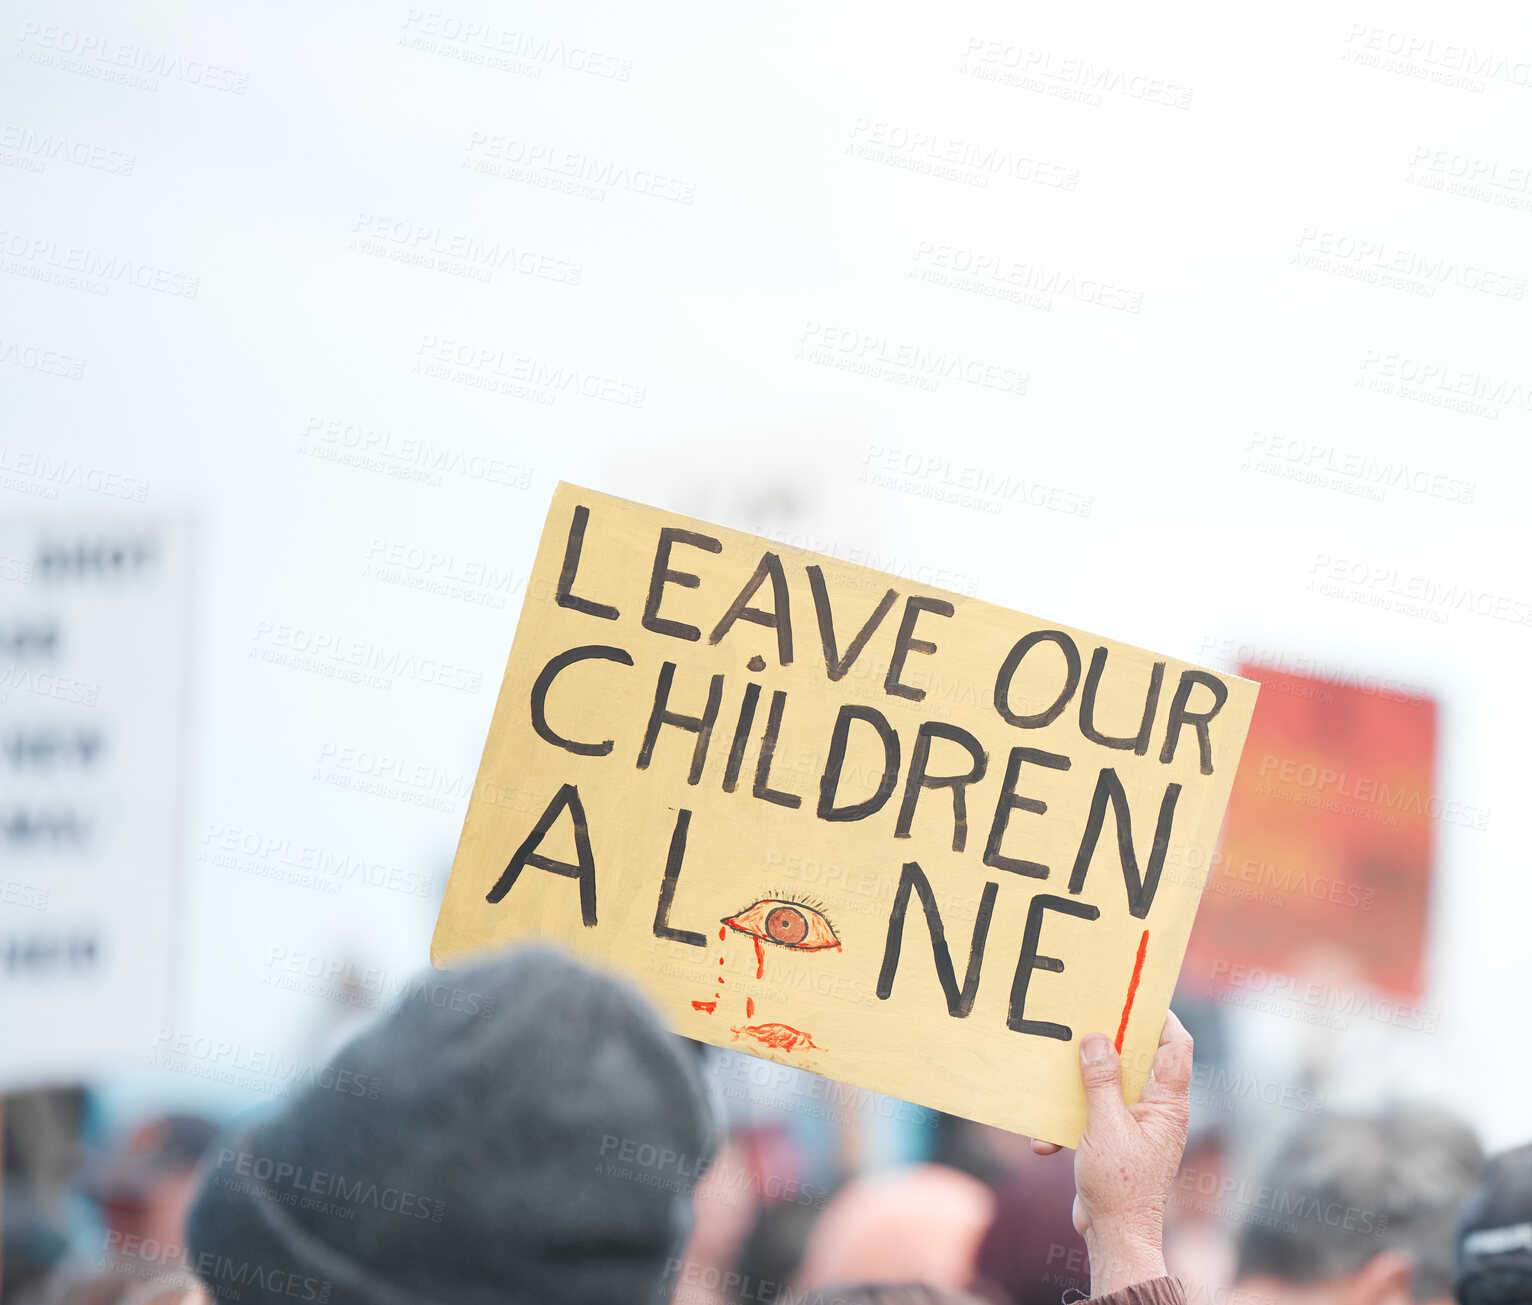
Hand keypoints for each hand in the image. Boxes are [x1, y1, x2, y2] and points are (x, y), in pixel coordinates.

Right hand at [1030, 1011, 1192, 1296]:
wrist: (1113, 1237)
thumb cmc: (1120, 1184)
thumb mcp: (1105, 1125)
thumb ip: (1101, 1080)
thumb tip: (1097, 1038)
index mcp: (1167, 1103)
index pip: (1174, 1046)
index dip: (1160, 1017)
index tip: (1133, 995)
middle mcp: (1156, 1110)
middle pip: (1136, 1060)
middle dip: (1108, 1043)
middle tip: (1082, 1019)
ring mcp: (1134, 1125)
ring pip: (1107, 1085)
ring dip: (1079, 1086)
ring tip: (1054, 1078)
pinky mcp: (1113, 1140)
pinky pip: (1090, 1114)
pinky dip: (1067, 1123)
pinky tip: (1043, 1141)